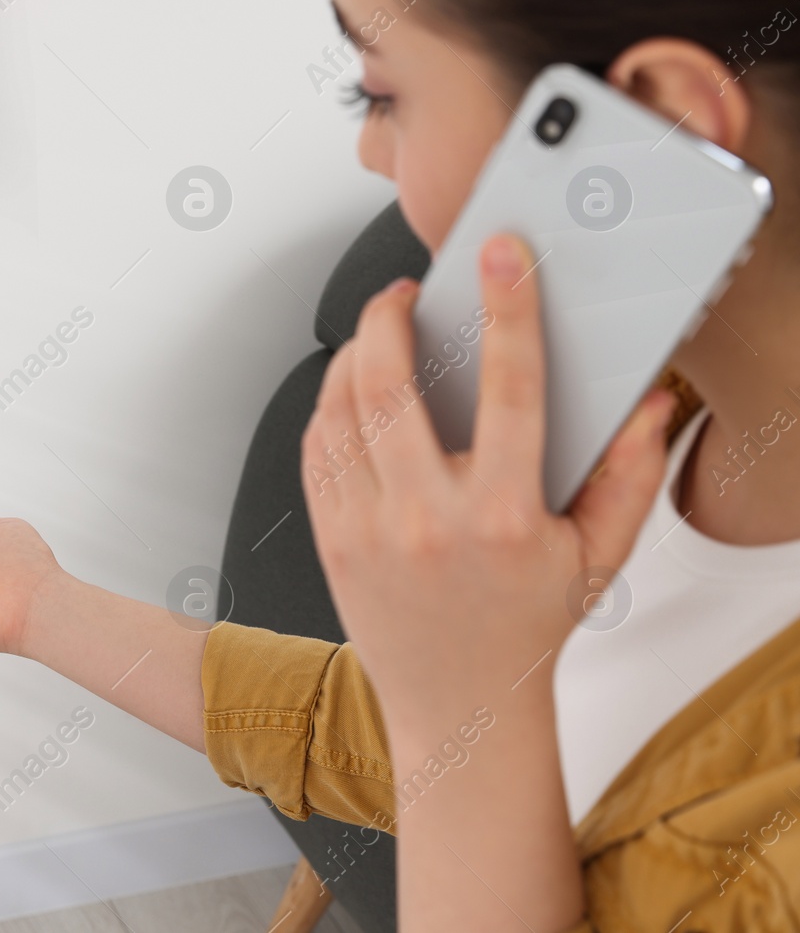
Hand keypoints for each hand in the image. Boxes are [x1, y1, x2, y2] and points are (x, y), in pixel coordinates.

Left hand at [301, 233, 677, 742]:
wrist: (458, 707)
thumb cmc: (525, 627)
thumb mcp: (597, 556)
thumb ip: (632, 475)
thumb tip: (649, 402)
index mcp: (501, 518)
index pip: (508, 388)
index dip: (507, 310)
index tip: (501, 257)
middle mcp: (425, 521)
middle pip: (390, 385)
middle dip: (390, 316)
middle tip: (405, 292)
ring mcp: (367, 530)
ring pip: (338, 409)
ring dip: (353, 354)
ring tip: (378, 335)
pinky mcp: (329, 539)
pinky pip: (315, 448)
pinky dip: (328, 406)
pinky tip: (351, 392)